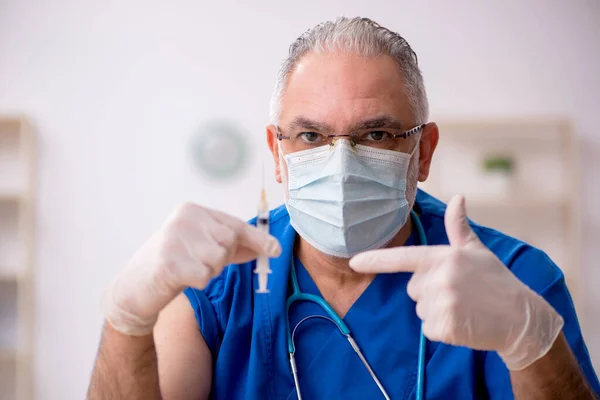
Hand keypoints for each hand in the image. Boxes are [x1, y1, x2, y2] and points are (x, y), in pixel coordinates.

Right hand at [102, 203, 280, 335]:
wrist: (134, 288)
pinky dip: (198, 282)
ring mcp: (175, 238)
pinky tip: (181, 279)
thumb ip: (233, 245)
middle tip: (200, 263)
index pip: (234, 223)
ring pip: (219, 259)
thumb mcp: (203, 247)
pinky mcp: (170, 262)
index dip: (257, 238)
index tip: (276, 249)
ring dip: (210, 271)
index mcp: (192, 210)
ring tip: (189, 269)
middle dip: (222, 258)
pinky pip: (205, 276)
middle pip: (229, 241)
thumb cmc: (174, 265)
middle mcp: (183, 218)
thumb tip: (270, 247)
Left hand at [349, 195, 563, 370]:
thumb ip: (459, 227)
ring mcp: (440, 304)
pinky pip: (429, 330)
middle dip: (430, 292)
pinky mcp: (444, 328)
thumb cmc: (496, 280)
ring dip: (437, 312)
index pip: (402, 258)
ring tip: (465, 307)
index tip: (352, 262)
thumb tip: (458, 197)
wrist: (521, 318)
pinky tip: (464, 323)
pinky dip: (443, 330)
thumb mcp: (477, 250)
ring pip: (421, 311)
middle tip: (459, 292)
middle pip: (413, 289)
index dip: (375, 260)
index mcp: (442, 257)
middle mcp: (438, 279)